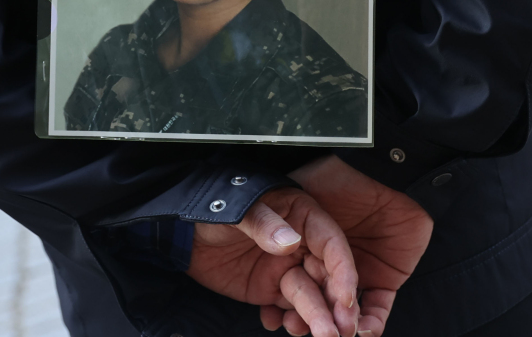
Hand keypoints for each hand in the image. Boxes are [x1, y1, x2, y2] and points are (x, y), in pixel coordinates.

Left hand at [188, 187, 359, 336]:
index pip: (331, 244)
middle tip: (345, 330)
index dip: (343, 270)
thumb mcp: (238, 209)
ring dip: (318, 318)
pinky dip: (290, 322)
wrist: (185, 230)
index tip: (346, 297)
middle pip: (328, 276)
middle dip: (338, 304)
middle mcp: (301, 244)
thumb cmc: (215, 206)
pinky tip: (284, 327)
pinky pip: (287, 310)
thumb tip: (291, 242)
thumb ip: (263, 223)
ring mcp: (285, 268)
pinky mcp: (270, 288)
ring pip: (311, 296)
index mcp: (303, 216)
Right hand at [262, 156, 433, 336]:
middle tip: (314, 332)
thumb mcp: (299, 188)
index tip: (292, 312)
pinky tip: (366, 332)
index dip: (296, 293)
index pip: (296, 272)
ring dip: (337, 324)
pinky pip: (376, 306)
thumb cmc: (338, 172)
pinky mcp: (384, 279)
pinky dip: (372, 321)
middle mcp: (325, 260)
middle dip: (313, 316)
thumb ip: (274, 213)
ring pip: (342, 307)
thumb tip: (287, 244)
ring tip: (330, 335)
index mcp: (303, 242)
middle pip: (316, 293)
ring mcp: (356, 272)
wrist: (390, 169)